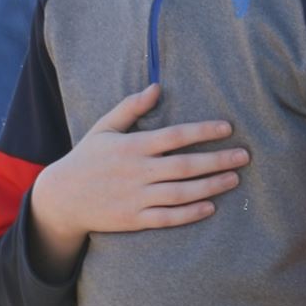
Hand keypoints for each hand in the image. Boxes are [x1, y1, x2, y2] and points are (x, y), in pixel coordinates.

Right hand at [28, 85, 247, 264]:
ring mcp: (136, 197)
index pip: (175, 136)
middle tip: (244, 156)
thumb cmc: (87, 158)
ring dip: (211, 186)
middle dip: (218, 160)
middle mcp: (137, 172)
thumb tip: (157, 87)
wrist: (62, 198)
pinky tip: (210, 206)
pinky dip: (189, 213)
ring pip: (181, 192)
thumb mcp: (104, 128)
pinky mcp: (134, 219)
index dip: (203, 131)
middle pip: (185, 165)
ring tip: (234, 179)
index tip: (227, 127)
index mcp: (132, 146)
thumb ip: (131, 107)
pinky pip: (167, 217)